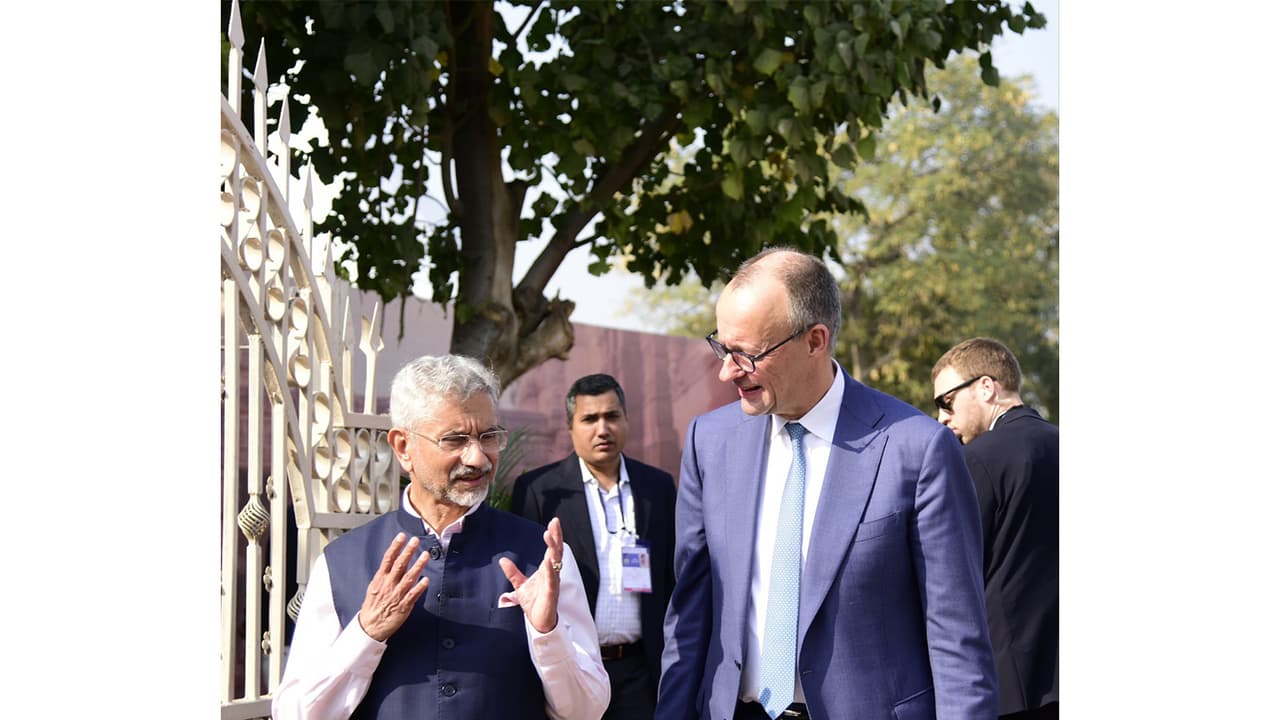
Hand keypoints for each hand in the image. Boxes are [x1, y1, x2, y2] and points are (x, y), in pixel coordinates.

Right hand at [357, 532, 430, 641]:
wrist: (370, 627)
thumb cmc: (373, 606)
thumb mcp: (374, 587)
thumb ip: (384, 575)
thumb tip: (391, 561)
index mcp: (380, 579)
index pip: (388, 559)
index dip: (395, 547)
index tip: (401, 536)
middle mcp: (388, 585)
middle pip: (399, 565)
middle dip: (407, 552)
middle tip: (415, 541)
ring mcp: (396, 595)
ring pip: (408, 578)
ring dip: (417, 566)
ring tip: (425, 555)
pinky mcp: (403, 606)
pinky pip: (412, 595)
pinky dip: (419, 587)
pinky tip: (426, 580)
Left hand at [499, 517, 563, 633]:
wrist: (539, 623)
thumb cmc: (534, 603)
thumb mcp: (520, 585)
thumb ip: (513, 573)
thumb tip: (502, 560)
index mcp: (547, 570)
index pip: (552, 549)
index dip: (553, 536)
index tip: (553, 522)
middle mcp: (552, 573)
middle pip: (556, 552)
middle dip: (556, 537)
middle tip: (555, 523)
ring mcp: (553, 583)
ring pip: (555, 563)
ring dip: (553, 549)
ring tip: (549, 536)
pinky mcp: (551, 594)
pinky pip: (552, 580)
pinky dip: (550, 571)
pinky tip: (548, 561)